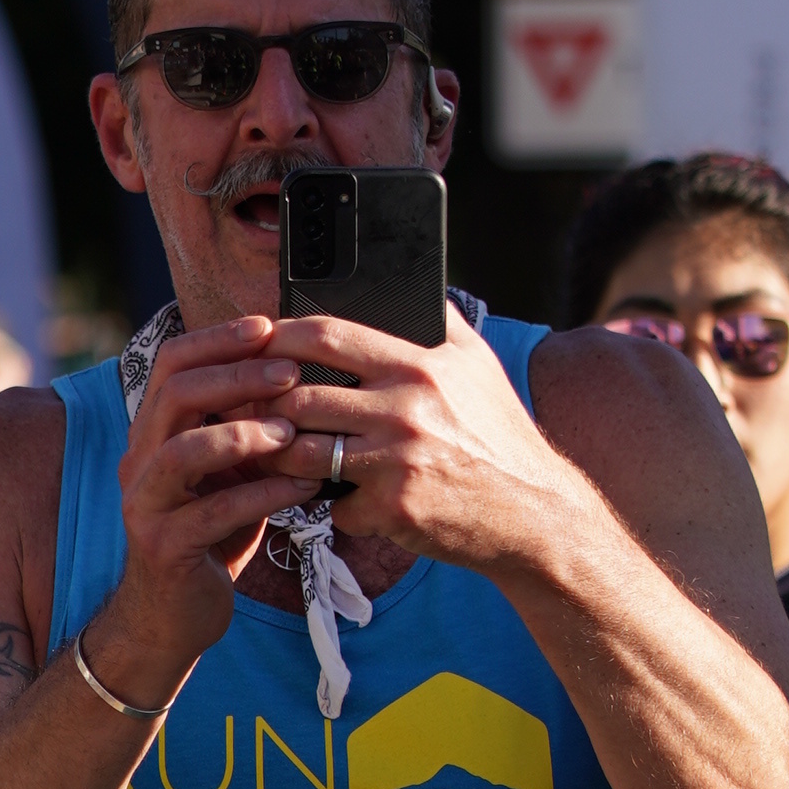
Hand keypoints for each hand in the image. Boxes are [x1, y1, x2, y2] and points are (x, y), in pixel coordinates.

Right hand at [87, 321, 325, 695]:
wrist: (172, 615)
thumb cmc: (209, 535)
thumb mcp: (228, 471)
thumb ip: (246, 427)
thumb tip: (294, 373)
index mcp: (153, 432)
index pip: (172, 363)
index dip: (218, 338)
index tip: (269, 325)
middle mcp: (139, 459)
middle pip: (174, 394)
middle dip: (235, 375)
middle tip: (290, 371)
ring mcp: (145, 503)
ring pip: (181, 451)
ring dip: (242, 434)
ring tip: (291, 430)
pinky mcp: (162, 546)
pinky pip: (211, 512)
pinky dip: (261, 494)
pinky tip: (302, 485)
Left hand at [251, 304, 575, 581]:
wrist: (534, 510)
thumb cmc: (498, 433)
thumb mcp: (477, 362)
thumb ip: (438, 318)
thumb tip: (410, 278)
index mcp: (418, 365)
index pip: (327, 336)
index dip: (279, 337)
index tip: (257, 343)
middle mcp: (404, 409)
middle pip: (299, 398)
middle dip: (266, 405)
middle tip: (253, 410)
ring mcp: (396, 462)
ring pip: (302, 453)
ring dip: (281, 456)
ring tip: (279, 453)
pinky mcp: (392, 509)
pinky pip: (334, 504)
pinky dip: (332, 504)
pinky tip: (344, 500)